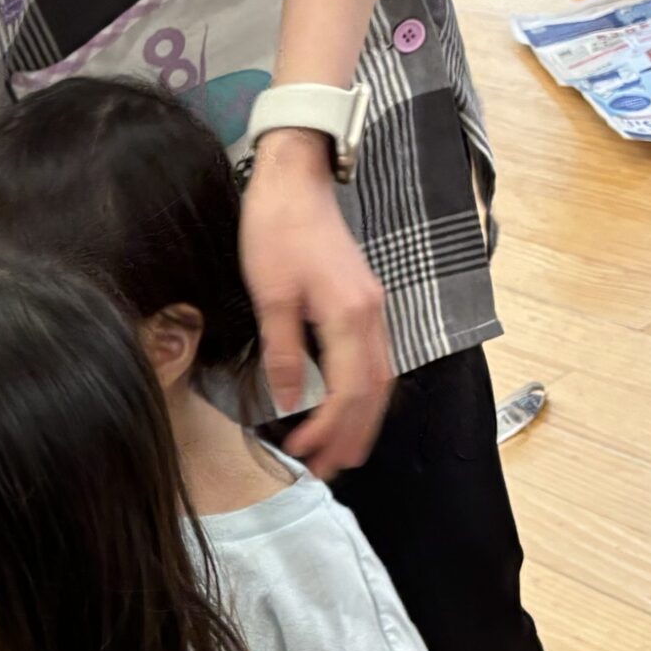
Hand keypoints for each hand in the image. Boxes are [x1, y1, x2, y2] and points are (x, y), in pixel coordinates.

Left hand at [240, 133, 392, 475]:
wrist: (296, 178)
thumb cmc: (278, 228)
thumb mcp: (269, 292)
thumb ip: (282, 350)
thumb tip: (289, 399)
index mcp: (349, 314)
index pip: (347, 391)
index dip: (328, 428)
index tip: (302, 453)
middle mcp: (372, 315)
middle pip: (373, 393)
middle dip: (353, 437)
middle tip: (330, 471)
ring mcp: (374, 309)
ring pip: (381, 380)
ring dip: (363, 421)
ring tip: (344, 453)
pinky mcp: (366, 303)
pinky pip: (377, 361)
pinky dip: (367, 395)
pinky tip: (352, 410)